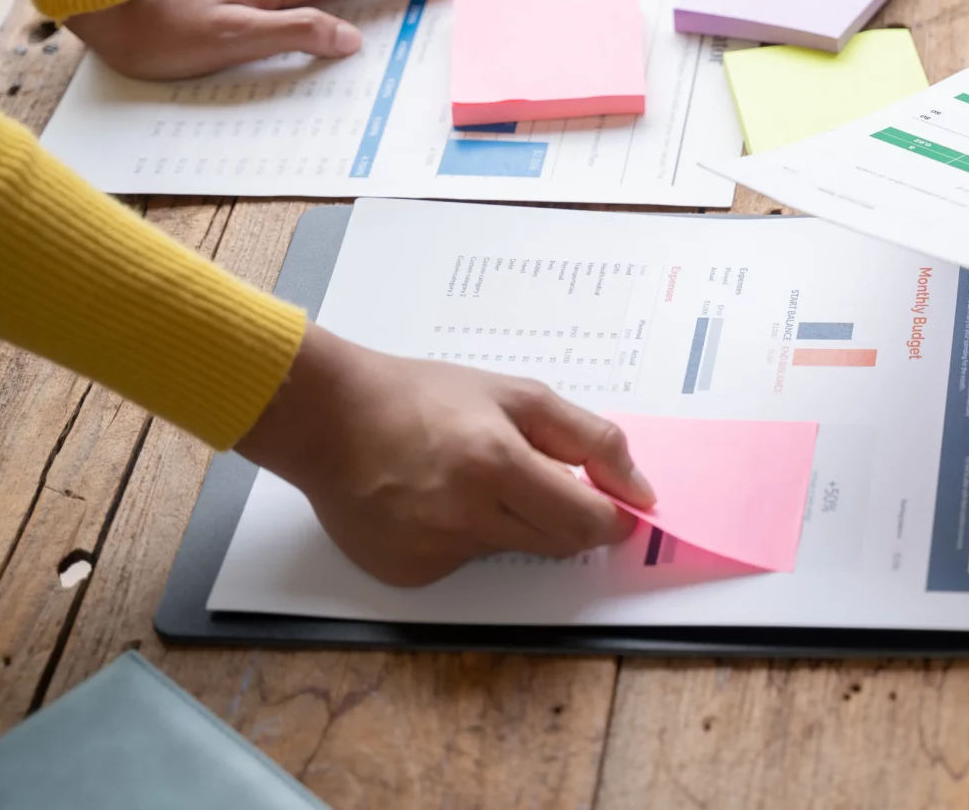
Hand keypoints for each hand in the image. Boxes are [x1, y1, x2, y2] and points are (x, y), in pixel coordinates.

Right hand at [235, 326, 655, 586]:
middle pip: (558, 544)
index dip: (613, 518)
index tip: (618, 508)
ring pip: (511, 550)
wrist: (328, 417)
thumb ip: (589, 440)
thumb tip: (639, 489)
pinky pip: (464, 563)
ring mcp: (434, 550)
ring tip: (467, 478)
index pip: (587, 521)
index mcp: (499, 464)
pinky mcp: (408, 572)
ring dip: (511, 522)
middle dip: (567, 517)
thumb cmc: (423, 397)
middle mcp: (467, 516)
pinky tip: (432, 502)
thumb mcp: (517, 395)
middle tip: (538, 480)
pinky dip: (463, 537)